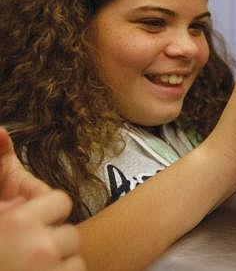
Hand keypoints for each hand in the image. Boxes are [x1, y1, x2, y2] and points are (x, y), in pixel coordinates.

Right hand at [0, 127, 84, 270]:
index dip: (45, 214)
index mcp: (17, 223)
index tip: (25, 226)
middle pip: (70, 234)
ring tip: (29, 269)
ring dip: (57, 265)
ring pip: (75, 259)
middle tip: (25, 254)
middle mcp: (37, 248)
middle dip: (51, 242)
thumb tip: (1, 130)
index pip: (60, 202)